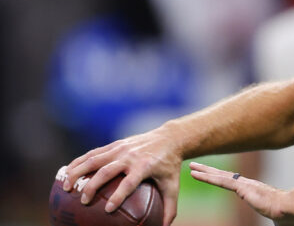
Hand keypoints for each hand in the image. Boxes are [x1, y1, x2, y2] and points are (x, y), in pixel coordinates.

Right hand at [63, 125, 182, 225]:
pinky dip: (78, 162)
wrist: (170, 138)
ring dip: (78, 172)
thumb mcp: (173, 186)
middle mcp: (130, 156)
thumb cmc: (170, 166)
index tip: (108, 210)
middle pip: (106, 171)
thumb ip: (169, 208)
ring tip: (65, 188)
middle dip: (92, 186)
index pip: (129, 182)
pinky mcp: (115, 145)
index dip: (118, 196)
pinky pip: (93, 153)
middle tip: (83, 202)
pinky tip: (66, 173)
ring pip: (94, 160)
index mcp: (145, 166)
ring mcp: (121, 148)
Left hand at [189, 162, 293, 225]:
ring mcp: (245, 185)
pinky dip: (207, 177)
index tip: (214, 174)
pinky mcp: (242, 188)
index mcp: (254, 191)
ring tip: (192, 167)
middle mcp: (248, 185)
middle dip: (210, 171)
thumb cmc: (287, 216)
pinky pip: (221, 181)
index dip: (223, 178)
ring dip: (205, 171)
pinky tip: (196, 174)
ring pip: (220, 176)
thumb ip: (272, 217)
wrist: (290, 209)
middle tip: (196, 166)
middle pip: (225, 176)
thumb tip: (279, 223)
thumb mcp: (275, 217)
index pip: (234, 182)